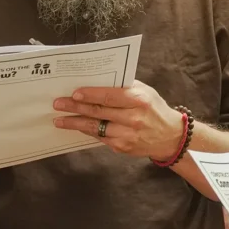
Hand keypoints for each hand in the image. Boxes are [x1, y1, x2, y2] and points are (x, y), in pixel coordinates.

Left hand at [53, 81, 184, 161]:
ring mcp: (127, 135)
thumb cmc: (155, 109)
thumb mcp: (146, 92)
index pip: (109, 96)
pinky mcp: (122, 147)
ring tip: (59, 120)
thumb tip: (97, 81)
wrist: (170, 136)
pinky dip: (87, 131)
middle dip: (75, 108)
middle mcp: (133, 118)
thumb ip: (125, 87)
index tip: (74, 93)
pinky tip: (77, 127)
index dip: (90, 95)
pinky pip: (99, 138)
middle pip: (98, 112)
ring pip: (95, 128)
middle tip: (58, 104)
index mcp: (139, 100)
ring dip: (75, 123)